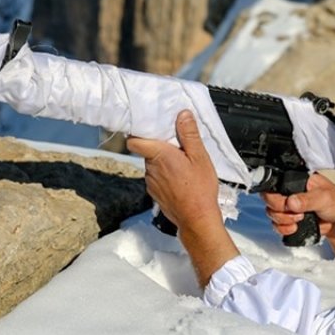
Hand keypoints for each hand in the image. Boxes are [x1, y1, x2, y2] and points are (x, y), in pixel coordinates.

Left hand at [128, 111, 238, 287]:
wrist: (197, 219)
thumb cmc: (199, 189)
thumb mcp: (200, 157)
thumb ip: (189, 135)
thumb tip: (182, 115)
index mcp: (159, 156)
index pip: (135, 141)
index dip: (139, 134)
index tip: (150, 129)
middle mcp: (151, 169)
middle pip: (147, 152)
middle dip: (160, 148)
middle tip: (178, 147)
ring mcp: (151, 183)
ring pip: (152, 166)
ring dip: (163, 163)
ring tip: (182, 165)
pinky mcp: (155, 193)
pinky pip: (157, 178)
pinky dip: (165, 176)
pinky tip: (181, 179)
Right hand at [263, 173, 334, 259]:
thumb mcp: (324, 197)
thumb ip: (307, 199)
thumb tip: (291, 202)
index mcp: (296, 180)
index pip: (275, 183)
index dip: (275, 195)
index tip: (286, 204)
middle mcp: (289, 191)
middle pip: (269, 199)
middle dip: (281, 210)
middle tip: (297, 214)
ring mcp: (288, 206)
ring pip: (271, 213)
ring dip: (283, 220)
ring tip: (299, 220)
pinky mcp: (288, 219)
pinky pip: (276, 225)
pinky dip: (283, 229)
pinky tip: (294, 228)